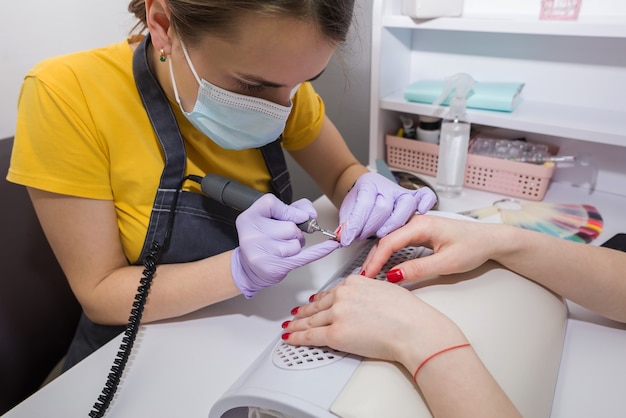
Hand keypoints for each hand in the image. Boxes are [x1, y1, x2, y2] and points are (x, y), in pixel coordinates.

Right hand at [232, 194, 340, 297]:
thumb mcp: (269, 219)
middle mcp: (251, 235)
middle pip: (289, 227)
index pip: (272, 203)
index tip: (297, 216)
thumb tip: (311, 213)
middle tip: (283, 238)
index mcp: (249, 218)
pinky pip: (305, 256)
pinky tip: (331, 245)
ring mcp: (261, 252)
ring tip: (282, 249)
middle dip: (293, 232)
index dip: (288, 210)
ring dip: (295, 246)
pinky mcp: (273, 267)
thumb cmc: (262, 241)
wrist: (248, 268)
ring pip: (295, 244)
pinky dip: (321, 250)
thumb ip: (292, 208)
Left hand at [282, 275, 465, 367]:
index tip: (312, 302)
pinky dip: (297, 337)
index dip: (319, 300)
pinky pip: (311, 336)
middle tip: (295, 315)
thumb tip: (362, 303)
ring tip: (289, 327)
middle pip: (318, 306)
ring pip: (311, 320)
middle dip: (304, 312)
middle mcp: (343, 295)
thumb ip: (368, 294)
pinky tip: (290, 338)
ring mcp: (337, 314)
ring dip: (297, 325)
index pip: (331, 292)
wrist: (413, 328)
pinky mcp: (335, 334)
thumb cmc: (408, 313)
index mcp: (354, 282)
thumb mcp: (386, 290)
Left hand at [337, 172, 436, 245]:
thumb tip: (342, 239)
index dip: (355, 224)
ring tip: (382, 234)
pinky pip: (425, 195)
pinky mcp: (413, 197)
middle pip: (384, 207)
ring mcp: (401, 192)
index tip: (347, 239)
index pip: (363, 205)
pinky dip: (426, 202)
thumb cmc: (358, 199)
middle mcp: (387, 187)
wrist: (364, 187)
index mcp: (368, 185)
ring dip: (393, 224)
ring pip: (405, 205)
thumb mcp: (347, 210)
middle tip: (362, 236)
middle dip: (371, 227)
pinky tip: (421, 211)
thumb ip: (346, 224)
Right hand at [361, 214, 497, 281]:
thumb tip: (394, 276)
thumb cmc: (474, 246)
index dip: (376, 261)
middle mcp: (417, 222)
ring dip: (379, 256)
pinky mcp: (420, 232)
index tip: (368, 276)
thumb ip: (419, 269)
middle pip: (385, 240)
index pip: (389, 242)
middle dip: (373, 259)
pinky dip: (388, 253)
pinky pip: (397, 241)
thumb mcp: (447, 262)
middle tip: (364, 278)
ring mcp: (418, 226)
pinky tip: (384, 264)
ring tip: (370, 273)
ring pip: (390, 240)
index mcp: (421, 225)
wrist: (491, 240)